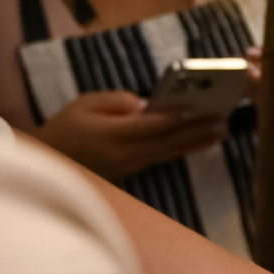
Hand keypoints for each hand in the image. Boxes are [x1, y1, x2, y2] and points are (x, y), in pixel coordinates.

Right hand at [35, 90, 226, 180]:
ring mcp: (131, 166)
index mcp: (110, 135)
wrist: (50, 164)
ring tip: (221, 131)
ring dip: (197, 142)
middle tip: (222, 120)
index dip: (173, 118)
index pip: (148, 126)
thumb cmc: (65, 128)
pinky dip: (183, 148)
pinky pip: (163, 158)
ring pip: (169, 153)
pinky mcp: (134, 171)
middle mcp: (124, 154)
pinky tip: (201, 142)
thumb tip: (148, 106)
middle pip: (167, 142)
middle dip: (196, 131)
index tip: (197, 110)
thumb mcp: (85, 104)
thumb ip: (118, 102)